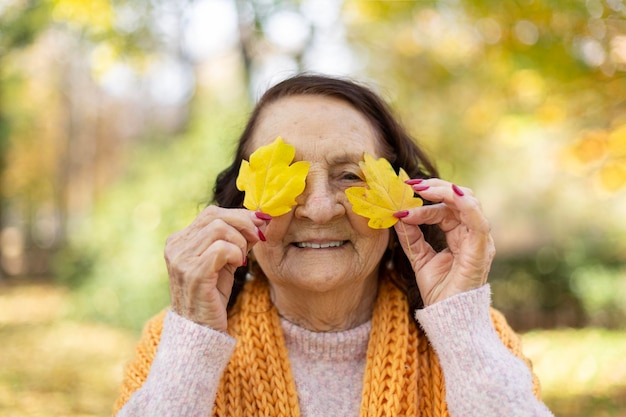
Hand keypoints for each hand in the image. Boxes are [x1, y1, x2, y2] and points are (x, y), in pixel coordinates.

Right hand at [164, 206, 265, 331]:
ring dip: (239, 241)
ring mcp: (181, 259)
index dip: (239, 215)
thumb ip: (236, 239)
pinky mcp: (193, 273)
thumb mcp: (224, 261)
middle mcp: (176, 246)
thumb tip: (259, 218)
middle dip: (243, 224)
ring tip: (241, 259)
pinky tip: (238, 266)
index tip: (260, 223)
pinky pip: (221, 248)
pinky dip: (236, 254)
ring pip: (219, 229)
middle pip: (214, 216)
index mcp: (179, 240)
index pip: (211, 213)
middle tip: (258, 238)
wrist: (200, 330)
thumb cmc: (212, 295)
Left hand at [393, 179, 494, 305]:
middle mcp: (472, 234)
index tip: (401, 199)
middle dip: (435, 188)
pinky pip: (477, 220)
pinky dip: (463, 204)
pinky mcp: (481, 249)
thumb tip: (397, 214)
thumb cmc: (439, 291)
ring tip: (420, 188)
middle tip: (410, 184)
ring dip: (444, 191)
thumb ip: (411, 236)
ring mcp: (479, 240)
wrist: (448, 317)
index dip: (424, 202)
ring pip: (468, 202)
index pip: (444, 209)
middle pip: (459, 198)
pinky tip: (448, 194)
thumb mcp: (419, 258)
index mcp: (460, 235)